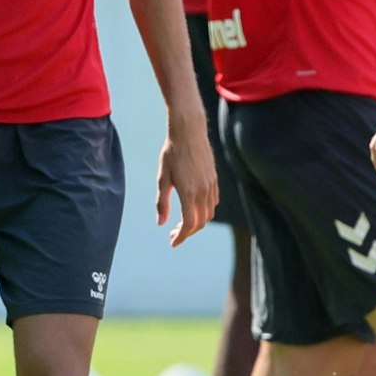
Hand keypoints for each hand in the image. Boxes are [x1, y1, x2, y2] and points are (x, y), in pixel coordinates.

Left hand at [155, 114, 217, 246]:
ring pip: (209, 213)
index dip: (181, 237)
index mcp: (188, 192)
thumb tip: (161, 223)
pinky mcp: (215, 179)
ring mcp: (211, 185)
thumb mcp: (162, 178)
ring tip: (182, 222)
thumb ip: (162, 202)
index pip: (189, 224)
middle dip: (187, 232)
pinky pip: (213, 202)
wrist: (189, 132)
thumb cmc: (172, 153)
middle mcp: (203, 191)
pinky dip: (204, 211)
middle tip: (173, 233)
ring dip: (197, 222)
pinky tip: (193, 208)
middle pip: (200, 222)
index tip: (173, 242)